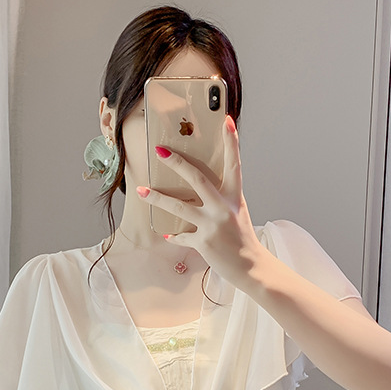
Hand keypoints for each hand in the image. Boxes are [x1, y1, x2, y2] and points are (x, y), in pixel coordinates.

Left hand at [136, 115, 266, 287]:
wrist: (251, 268)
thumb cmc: (242, 238)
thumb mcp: (236, 213)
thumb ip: (221, 198)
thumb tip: (196, 186)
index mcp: (235, 197)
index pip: (234, 164)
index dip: (231, 142)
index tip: (227, 121)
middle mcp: (224, 208)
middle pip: (197, 179)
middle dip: (176, 163)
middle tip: (160, 151)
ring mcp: (212, 225)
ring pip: (179, 207)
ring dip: (156, 198)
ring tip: (140, 190)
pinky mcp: (203, 242)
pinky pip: (181, 236)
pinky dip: (173, 236)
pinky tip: (166, 234)